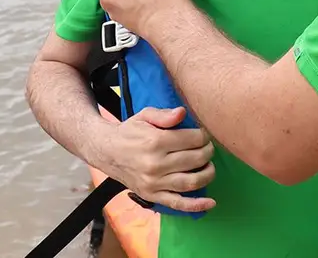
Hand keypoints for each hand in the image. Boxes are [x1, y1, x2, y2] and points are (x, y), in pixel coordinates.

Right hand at [100, 107, 216, 212]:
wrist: (107, 152)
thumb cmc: (129, 132)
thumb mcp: (144, 116)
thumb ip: (164, 114)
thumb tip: (182, 113)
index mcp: (156, 142)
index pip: (193, 139)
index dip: (203, 136)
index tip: (203, 135)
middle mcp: (155, 164)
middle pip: (195, 159)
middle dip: (208, 152)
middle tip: (207, 148)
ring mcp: (154, 183)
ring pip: (191, 182)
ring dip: (207, 174)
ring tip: (208, 166)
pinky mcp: (151, 196)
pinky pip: (177, 204)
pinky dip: (196, 205)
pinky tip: (210, 203)